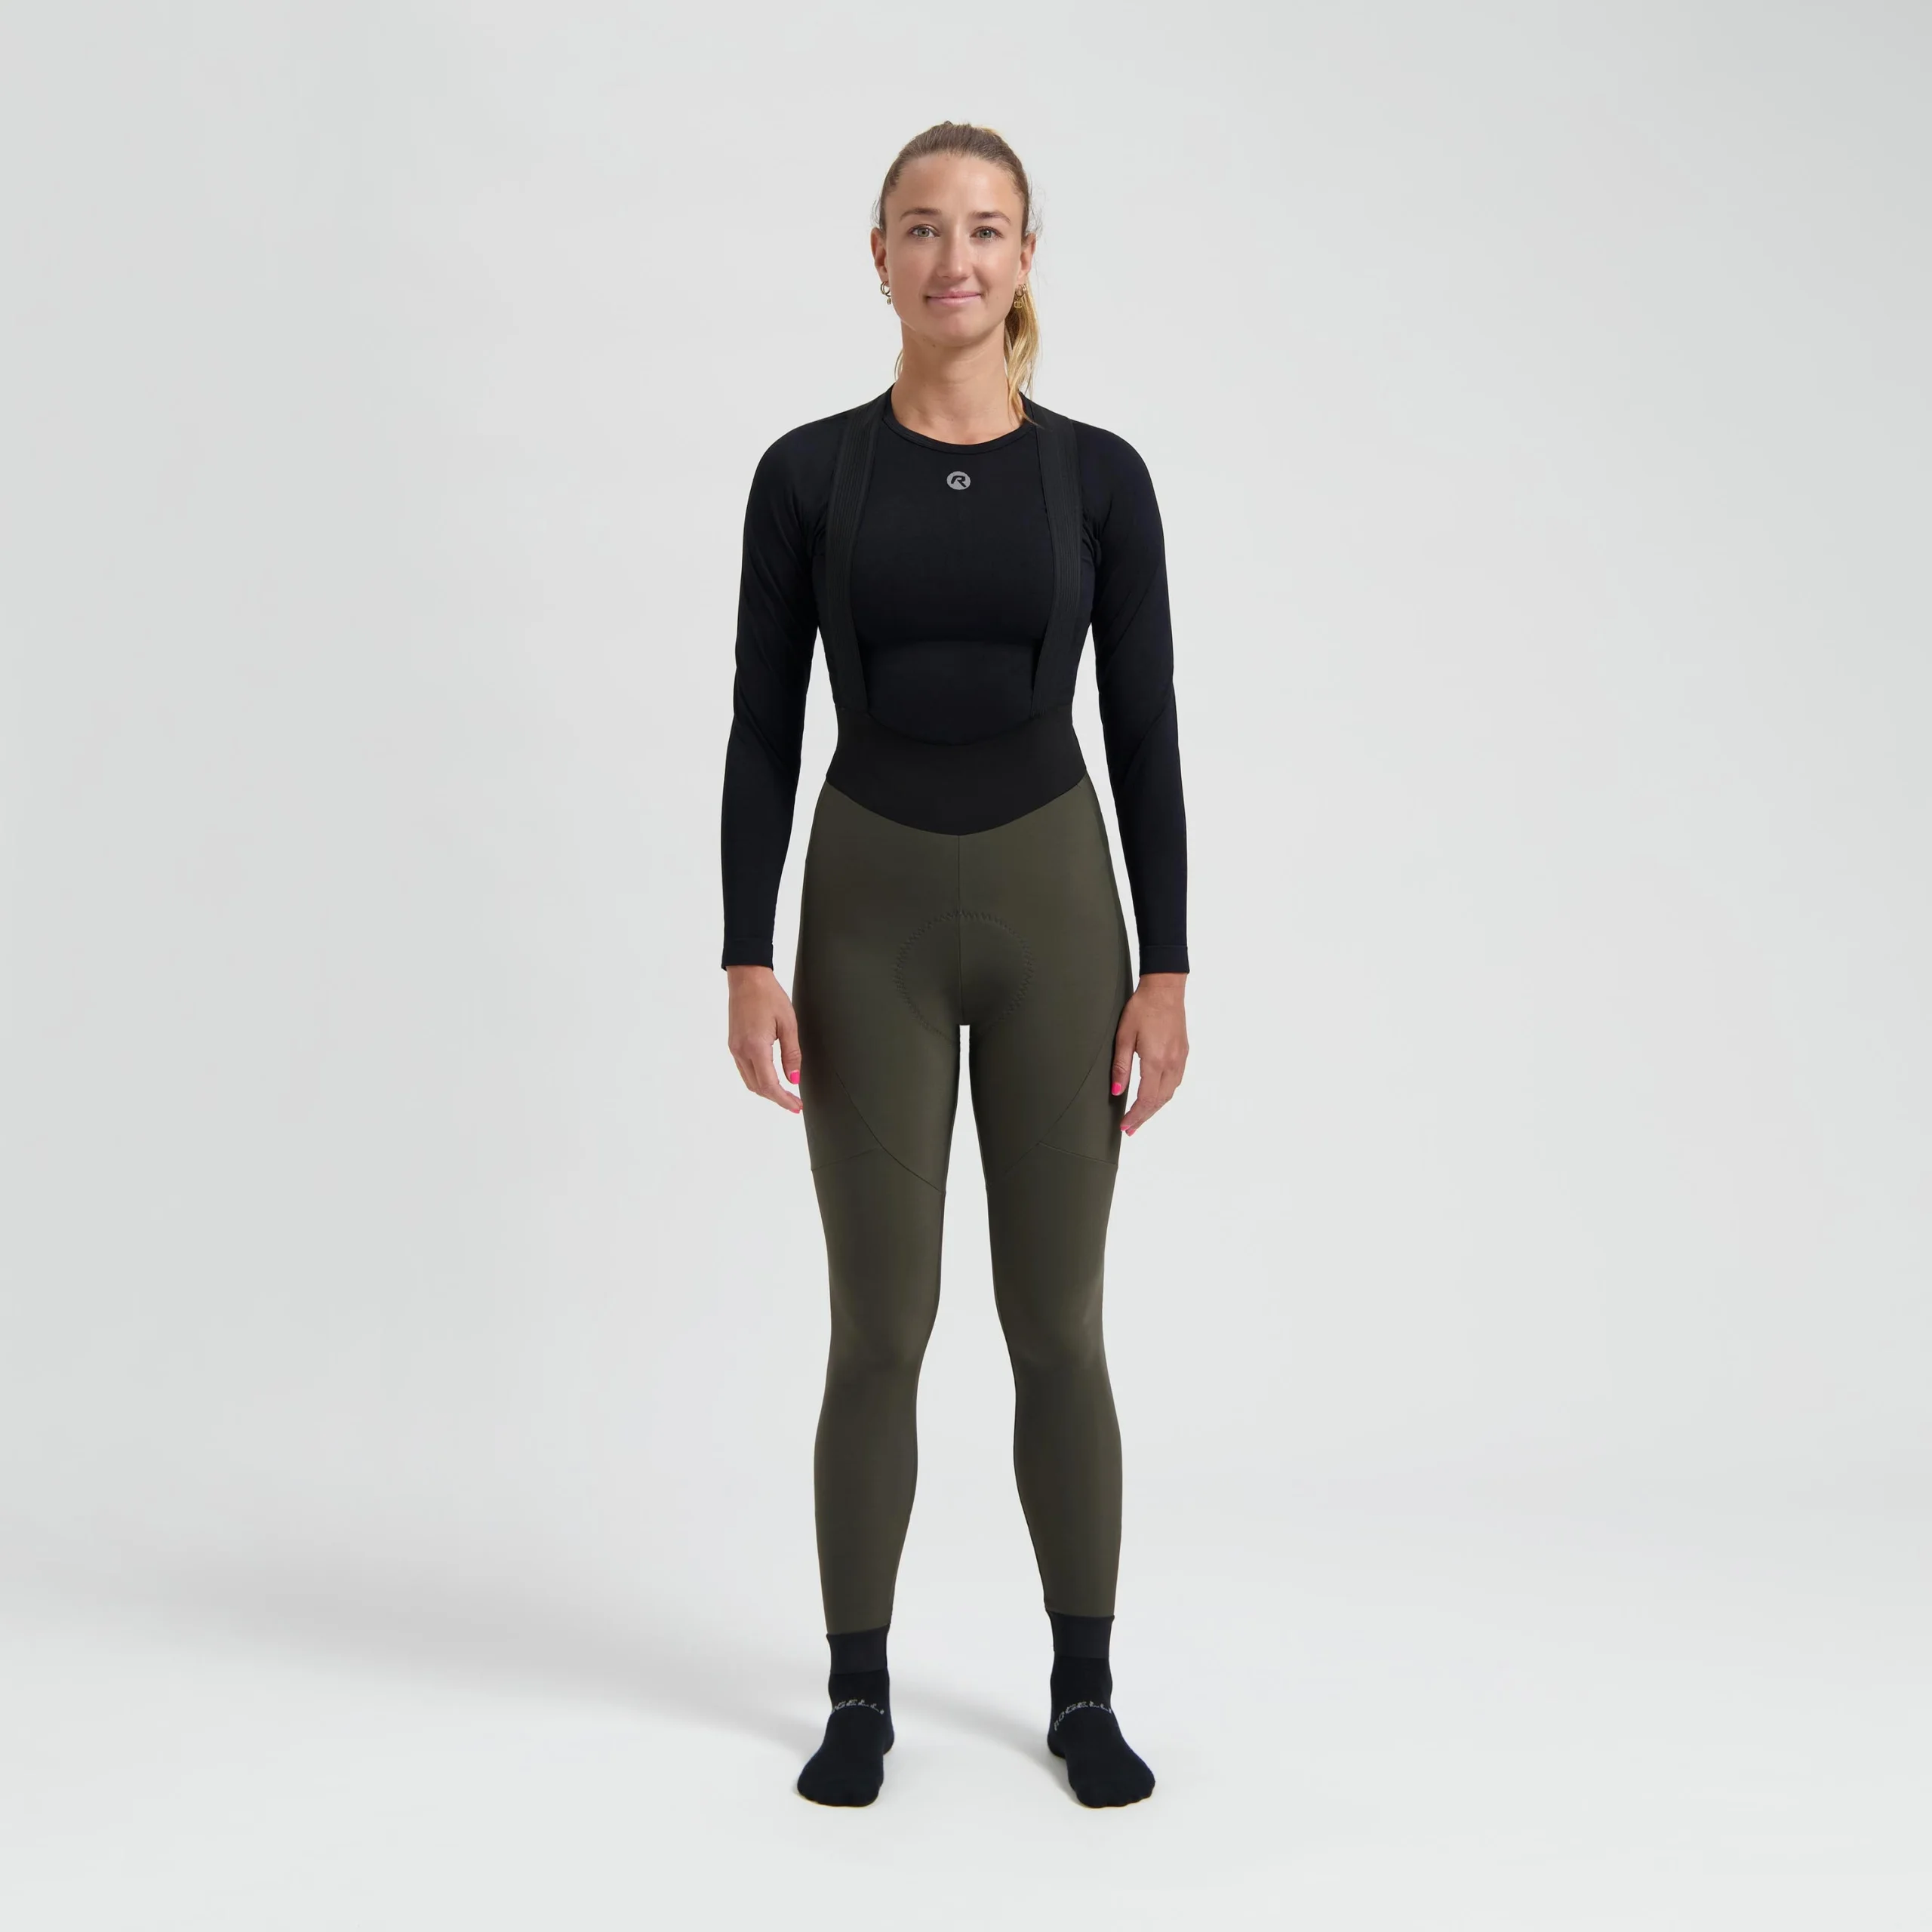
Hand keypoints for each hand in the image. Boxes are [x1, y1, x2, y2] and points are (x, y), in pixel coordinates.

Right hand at [726, 964, 802, 1113]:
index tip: (796, 1106)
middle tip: (795, 1102)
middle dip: (777, 1098)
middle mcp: (741, 1051)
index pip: (769, 1085)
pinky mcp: (733, 1044)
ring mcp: (734, 1048)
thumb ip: (792, 1054)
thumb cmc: (769, 996)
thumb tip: (794, 1079)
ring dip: (767, 1091)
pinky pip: (744, 1070)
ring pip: (749, 1081)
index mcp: (755, 1047)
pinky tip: (771, 1078)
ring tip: (785, 1093)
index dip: (783, 1100)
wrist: (747, 978)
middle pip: (758, 1088)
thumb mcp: (788, 1024)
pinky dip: (758, 1079)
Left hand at [1112, 972, 1187, 1135]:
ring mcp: (1180, 1058)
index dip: (1135, 1116)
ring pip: (1169, 1093)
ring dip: (1155, 1108)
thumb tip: (1117, 1091)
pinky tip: (1156, 1096)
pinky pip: (1175, 1081)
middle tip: (1131, 1130)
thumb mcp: (1124, 1036)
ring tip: (1141, 1117)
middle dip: (1144, 1117)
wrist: (1165, 989)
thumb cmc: (1142, 1008)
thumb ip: (1121, 1066)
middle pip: (1159, 1101)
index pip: (1146, 1099)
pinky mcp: (1183, 1053)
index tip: (1125, 1126)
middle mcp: (1171, 1063)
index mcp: (1155, 1061)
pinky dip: (1164, 1095)